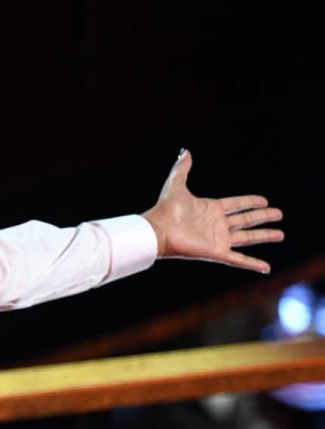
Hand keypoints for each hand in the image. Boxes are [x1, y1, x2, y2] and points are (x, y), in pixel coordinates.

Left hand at [141, 149, 283, 273]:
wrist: (159, 230)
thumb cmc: (165, 209)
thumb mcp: (176, 184)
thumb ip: (182, 169)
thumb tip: (185, 151)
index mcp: (210, 209)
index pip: (236, 204)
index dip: (249, 202)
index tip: (264, 200)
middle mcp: (216, 224)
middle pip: (245, 220)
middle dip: (262, 217)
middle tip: (279, 214)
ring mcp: (218, 239)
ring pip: (247, 238)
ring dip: (264, 236)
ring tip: (281, 234)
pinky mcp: (217, 252)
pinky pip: (239, 260)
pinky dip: (252, 264)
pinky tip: (266, 267)